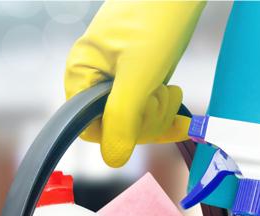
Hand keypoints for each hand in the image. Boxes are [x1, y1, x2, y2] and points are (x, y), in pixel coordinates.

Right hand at [65, 1, 204, 166]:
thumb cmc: (156, 14)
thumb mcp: (138, 73)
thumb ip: (123, 117)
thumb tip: (113, 158)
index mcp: (82, 74)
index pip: (90, 128)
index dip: (119, 131)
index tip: (142, 119)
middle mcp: (95, 76)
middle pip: (115, 125)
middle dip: (145, 119)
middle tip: (161, 96)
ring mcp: (117, 74)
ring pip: (134, 117)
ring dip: (158, 111)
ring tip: (170, 89)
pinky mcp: (138, 71)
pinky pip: (146, 104)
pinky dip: (164, 108)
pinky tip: (177, 106)